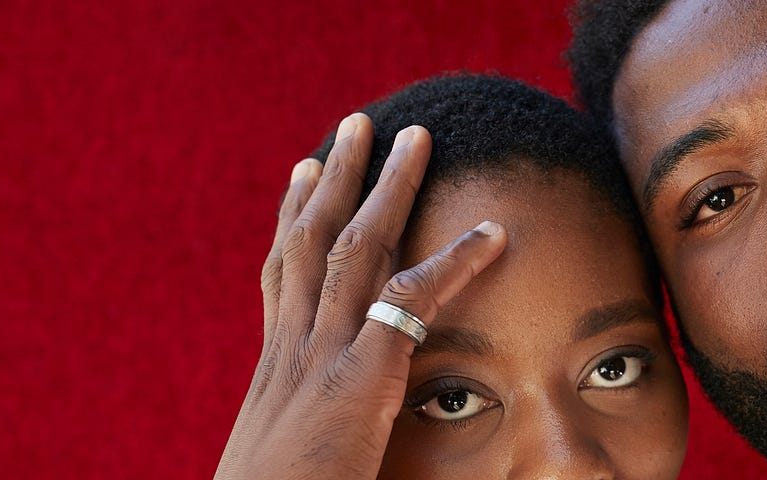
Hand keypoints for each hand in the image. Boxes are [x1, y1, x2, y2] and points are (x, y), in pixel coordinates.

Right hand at [216, 114, 506, 478]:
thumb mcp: (287, 463)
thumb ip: (311, 436)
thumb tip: (325, 442)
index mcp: (275, 372)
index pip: (282, 281)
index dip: (291, 224)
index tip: (301, 177)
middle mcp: (291, 352)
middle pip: (310, 243)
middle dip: (335, 180)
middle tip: (355, 126)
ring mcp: (320, 360)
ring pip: (354, 249)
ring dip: (386, 187)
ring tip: (412, 136)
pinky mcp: (358, 381)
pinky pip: (413, 302)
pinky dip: (454, 261)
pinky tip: (491, 234)